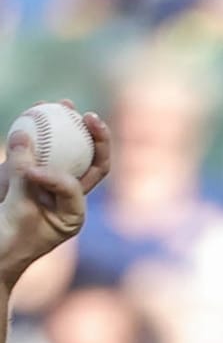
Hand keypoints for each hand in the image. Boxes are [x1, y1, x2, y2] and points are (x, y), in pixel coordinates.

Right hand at [0, 102, 109, 289]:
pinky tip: (38, 107)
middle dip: (95, 140)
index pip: (74, 187)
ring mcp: (52, 187)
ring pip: (70, 154)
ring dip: (70, 127)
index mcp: (73, 215)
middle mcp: (69, 200)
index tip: (29, 174)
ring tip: (65, 103)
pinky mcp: (33, 175)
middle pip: (92, 165)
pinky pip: (42, 150)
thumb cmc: (8, 239)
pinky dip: (42, 130)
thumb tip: (24, 134)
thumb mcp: (15, 209)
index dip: (53, 176)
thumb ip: (21, 174)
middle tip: (89, 117)